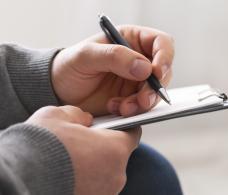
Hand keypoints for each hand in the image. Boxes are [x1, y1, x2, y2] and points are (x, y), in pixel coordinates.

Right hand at [26, 105, 140, 194]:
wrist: (21, 178)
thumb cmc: (42, 146)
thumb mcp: (59, 115)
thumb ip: (79, 114)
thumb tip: (84, 119)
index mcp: (116, 149)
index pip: (132, 134)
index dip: (123, 128)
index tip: (113, 126)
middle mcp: (116, 174)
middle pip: (117, 155)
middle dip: (103, 148)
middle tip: (82, 142)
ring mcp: (105, 191)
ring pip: (105, 173)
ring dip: (93, 165)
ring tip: (71, 159)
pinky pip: (94, 186)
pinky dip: (85, 179)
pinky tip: (67, 173)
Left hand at [52, 25, 174, 116]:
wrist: (57, 92)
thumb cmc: (68, 66)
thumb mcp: (86, 55)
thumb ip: (114, 56)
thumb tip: (145, 67)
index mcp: (131, 40)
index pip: (161, 43)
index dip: (165, 57)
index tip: (157, 72)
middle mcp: (139, 60)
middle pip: (164, 71)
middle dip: (155, 87)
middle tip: (142, 99)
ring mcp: (137, 81)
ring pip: (156, 92)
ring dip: (144, 102)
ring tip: (123, 108)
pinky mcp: (133, 100)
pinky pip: (144, 107)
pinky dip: (134, 111)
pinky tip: (116, 109)